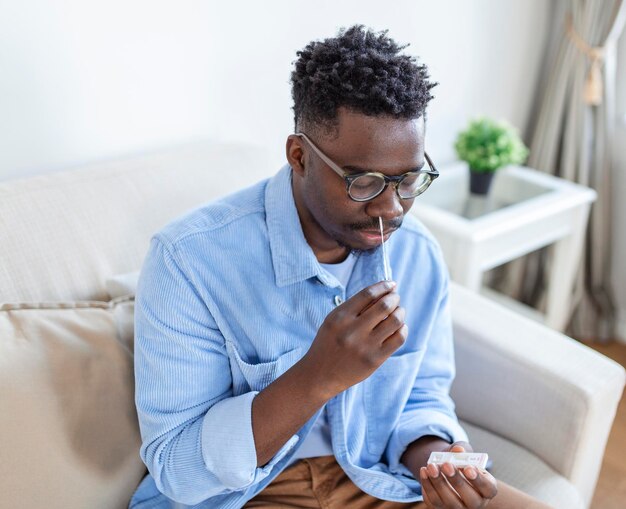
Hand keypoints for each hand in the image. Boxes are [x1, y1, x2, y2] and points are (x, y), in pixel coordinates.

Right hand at [301, 280, 406, 398]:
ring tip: (398, 311)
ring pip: (395, 320)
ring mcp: (364, 346)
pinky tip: (399, 327)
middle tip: (395, 297)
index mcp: (340, 317)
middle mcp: (352, 331)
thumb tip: (383, 292)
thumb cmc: (328, 343)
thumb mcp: (333, 321)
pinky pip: (398, 338)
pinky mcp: (374, 360)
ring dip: (400, 312)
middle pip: (384, 305)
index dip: (383, 286)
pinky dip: (403, 329)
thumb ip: (354, 307)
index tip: (391, 284)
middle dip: (394, 297)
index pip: (368, 294)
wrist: (319, 375)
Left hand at [419, 443, 497, 508]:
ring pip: (449, 501)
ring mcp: (459, 508)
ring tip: (431, 465)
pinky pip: (433, 501)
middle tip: (446, 465)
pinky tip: (424, 470)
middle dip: (457, 481)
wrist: (448, 472)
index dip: (479, 480)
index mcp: (487, 489)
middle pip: (470, 499)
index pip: (488, 489)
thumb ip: (462, 451)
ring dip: (439, 482)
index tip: (468, 468)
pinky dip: (427, 485)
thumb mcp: (464, 455)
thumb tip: (458, 450)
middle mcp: (476, 503)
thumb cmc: (461, 463)